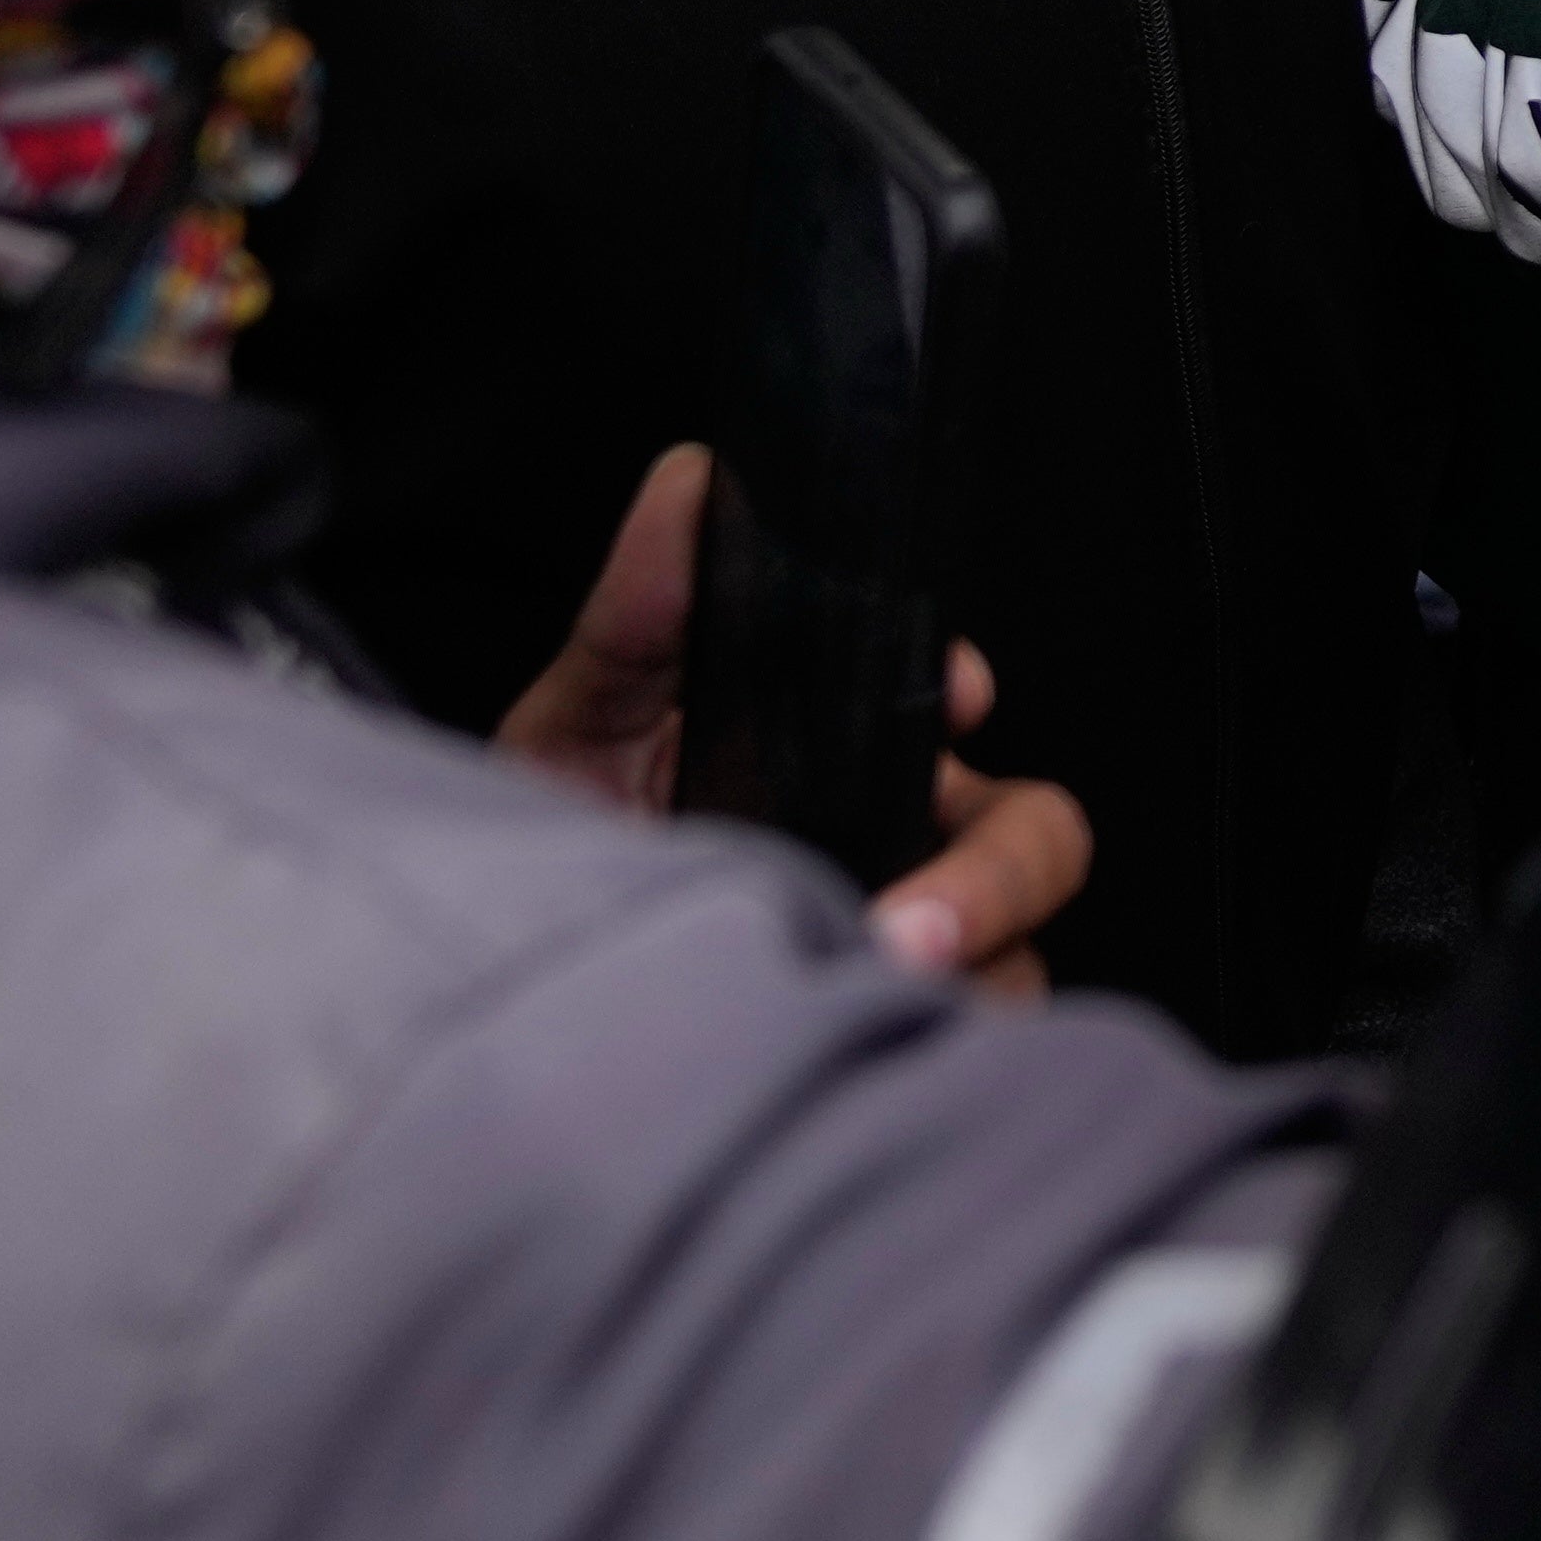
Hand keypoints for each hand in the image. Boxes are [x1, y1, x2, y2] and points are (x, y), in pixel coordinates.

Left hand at [493, 443, 1094, 1001]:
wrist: (507, 992)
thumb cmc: (560, 848)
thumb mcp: (584, 720)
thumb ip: (643, 606)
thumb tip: (694, 484)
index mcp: (852, 755)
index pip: (960, 709)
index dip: (968, 696)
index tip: (954, 699)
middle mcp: (899, 850)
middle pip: (1033, 843)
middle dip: (999, 879)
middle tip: (913, 931)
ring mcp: (903, 954)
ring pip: (1015, 964)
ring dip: (966, 981)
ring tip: (868, 1006)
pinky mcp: (883, 1046)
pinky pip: (956, 1054)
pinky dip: (925, 1057)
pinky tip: (849, 1055)